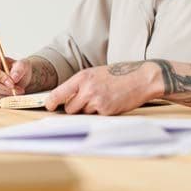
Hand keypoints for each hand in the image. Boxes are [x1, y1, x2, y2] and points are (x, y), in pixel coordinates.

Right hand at [0, 54, 31, 99]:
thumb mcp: (23, 65)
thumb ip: (19, 69)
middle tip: (17, 90)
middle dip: (5, 89)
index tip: (12, 83)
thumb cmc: (18, 69)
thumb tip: (13, 78)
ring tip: (17, 92)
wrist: (19, 77)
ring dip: (6, 95)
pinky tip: (11, 94)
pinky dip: (4, 99)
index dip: (1, 78)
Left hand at [45, 61, 161, 114]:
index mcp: (82, 77)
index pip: (59, 93)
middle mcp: (87, 88)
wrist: (140, 78)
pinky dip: (101, 113)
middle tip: (87, 101)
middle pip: (70, 108)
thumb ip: (81, 84)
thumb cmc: (118, 75)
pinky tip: (110, 103)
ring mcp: (96, 100)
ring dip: (89, 110)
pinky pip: (96, 117)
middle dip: (75, 108)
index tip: (49, 106)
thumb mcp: (95, 73)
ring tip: (102, 99)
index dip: (51, 102)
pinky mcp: (106, 110)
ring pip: (83, 113)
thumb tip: (66, 99)